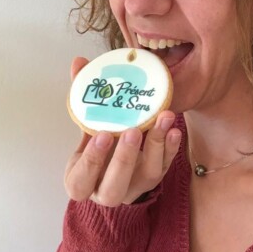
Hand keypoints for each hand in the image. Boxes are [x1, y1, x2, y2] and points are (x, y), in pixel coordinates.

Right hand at [64, 57, 181, 205]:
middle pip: (113, 188)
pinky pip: (165, 167)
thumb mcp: (87, 120)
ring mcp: (133, 187)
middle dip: (124, 159)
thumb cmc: (97, 138)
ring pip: (146, 177)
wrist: (116, 156)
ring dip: (156, 147)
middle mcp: (106, 190)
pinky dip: (171, 148)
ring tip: (163, 118)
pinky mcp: (154, 179)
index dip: (91, 162)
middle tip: (132, 130)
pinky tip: (173, 129)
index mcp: (81, 179)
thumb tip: (79, 61)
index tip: (102, 135)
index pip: (80, 182)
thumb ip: (82, 93)